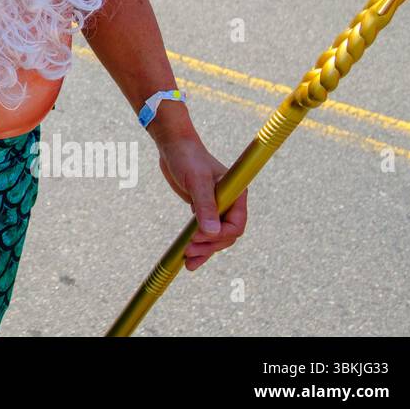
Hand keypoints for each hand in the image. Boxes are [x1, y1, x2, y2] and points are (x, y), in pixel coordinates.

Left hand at [156, 134, 247, 270]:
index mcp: (236, 195)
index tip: (199, 238)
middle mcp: (230, 202)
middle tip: (189, 252)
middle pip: (226, 235)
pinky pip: (204, 231)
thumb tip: (213, 233)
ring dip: (203, 250)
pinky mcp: (202, 209)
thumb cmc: (188, 158)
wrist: (173, 146)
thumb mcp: (196, 181)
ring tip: (188, 263)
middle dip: (209, 246)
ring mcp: (216, 207)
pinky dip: (197, 244)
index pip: (236, 225)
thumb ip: (205, 205)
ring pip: (215, 236)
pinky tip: (187, 257)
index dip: (220, 236)